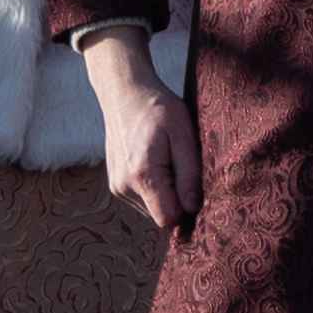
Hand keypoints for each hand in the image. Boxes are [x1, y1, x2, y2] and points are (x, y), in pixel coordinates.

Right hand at [88, 36, 195, 235]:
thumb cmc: (158, 108)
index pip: (168, 219)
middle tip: (182, 166)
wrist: (124, 93)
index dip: (187, 211)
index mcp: (142, 175)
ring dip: (166, 193)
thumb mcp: (183, 133)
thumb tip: (193, 208)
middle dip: (177, 199)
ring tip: (168, 160)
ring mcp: (116, 187)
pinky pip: (142, 200)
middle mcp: (124, 186)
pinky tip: (157, 162)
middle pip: (161, 216)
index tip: (196, 189)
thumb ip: (189, 173)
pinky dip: (154, 188)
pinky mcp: (115, 184)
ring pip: (152, 209)